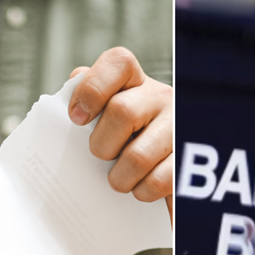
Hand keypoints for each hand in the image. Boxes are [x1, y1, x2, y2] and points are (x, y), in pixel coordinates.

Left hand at [68, 47, 172, 224]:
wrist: (167, 172)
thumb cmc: (125, 145)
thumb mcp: (106, 121)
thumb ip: (87, 109)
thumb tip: (66, 109)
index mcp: (136, 83)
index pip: (119, 63)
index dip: (93, 87)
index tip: (77, 118)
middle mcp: (162, 98)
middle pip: (122, 111)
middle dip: (102, 144)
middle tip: (102, 158)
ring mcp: (180, 126)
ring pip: (138, 154)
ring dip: (120, 177)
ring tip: (119, 180)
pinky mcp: (189, 160)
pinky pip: (158, 180)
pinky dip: (142, 191)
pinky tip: (142, 188)